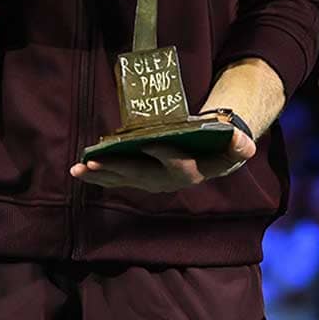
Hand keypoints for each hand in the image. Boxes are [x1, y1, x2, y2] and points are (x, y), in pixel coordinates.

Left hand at [69, 128, 256, 191]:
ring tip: (78, 169)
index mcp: (191, 172)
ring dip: (100, 175)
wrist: (210, 159)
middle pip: (140, 176)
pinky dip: (99, 175)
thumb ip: (239, 144)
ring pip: (124, 179)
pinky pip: (117, 178)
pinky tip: (80, 170)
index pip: (177, 166)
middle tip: (94, 163)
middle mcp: (168, 181)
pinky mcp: (140, 176)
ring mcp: (152, 181)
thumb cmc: (222, 149)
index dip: (165, 155)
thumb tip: (239, 138)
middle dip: (116, 169)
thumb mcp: (236, 146)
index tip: (150, 144)